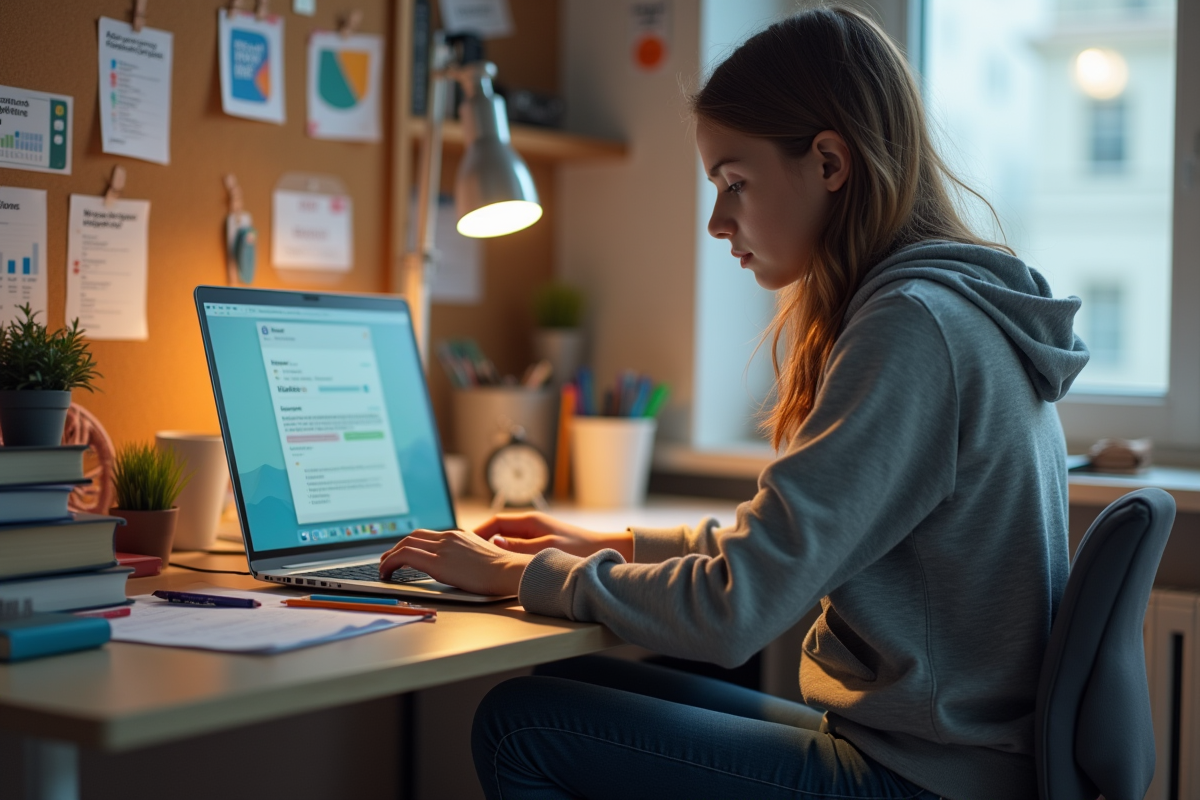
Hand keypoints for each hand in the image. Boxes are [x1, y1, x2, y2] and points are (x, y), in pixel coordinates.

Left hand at [379, 529, 531, 595]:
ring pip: (405, 543)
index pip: (428, 535)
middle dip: (396, 547)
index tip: (404, 554)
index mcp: (459, 536)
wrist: (509, 571)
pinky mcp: (437, 562)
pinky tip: (386, 573)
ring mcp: (442, 547)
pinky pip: (405, 555)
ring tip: (383, 569)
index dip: (411, 543)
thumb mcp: (483, 558)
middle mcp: (449, 537)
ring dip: (389, 555)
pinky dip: (390, 562)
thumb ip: (468, 558)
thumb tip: (461, 568)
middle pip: (413, 536)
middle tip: (387, 560)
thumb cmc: (503, 571)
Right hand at [473, 512, 632, 560]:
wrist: (607, 550)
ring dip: (495, 551)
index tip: (463, 544)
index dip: (477, 532)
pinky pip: (517, 549)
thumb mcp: (547, 549)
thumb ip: (519, 548)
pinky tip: (503, 570)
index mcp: (530, 521)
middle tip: (466, 557)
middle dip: (481, 542)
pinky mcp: (543, 545)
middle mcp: (532, 525)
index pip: (495, 522)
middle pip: (498, 531)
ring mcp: (537, 535)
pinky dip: (507, 557)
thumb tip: (494, 543)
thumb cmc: (581, 549)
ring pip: (507, 541)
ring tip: (480, 565)